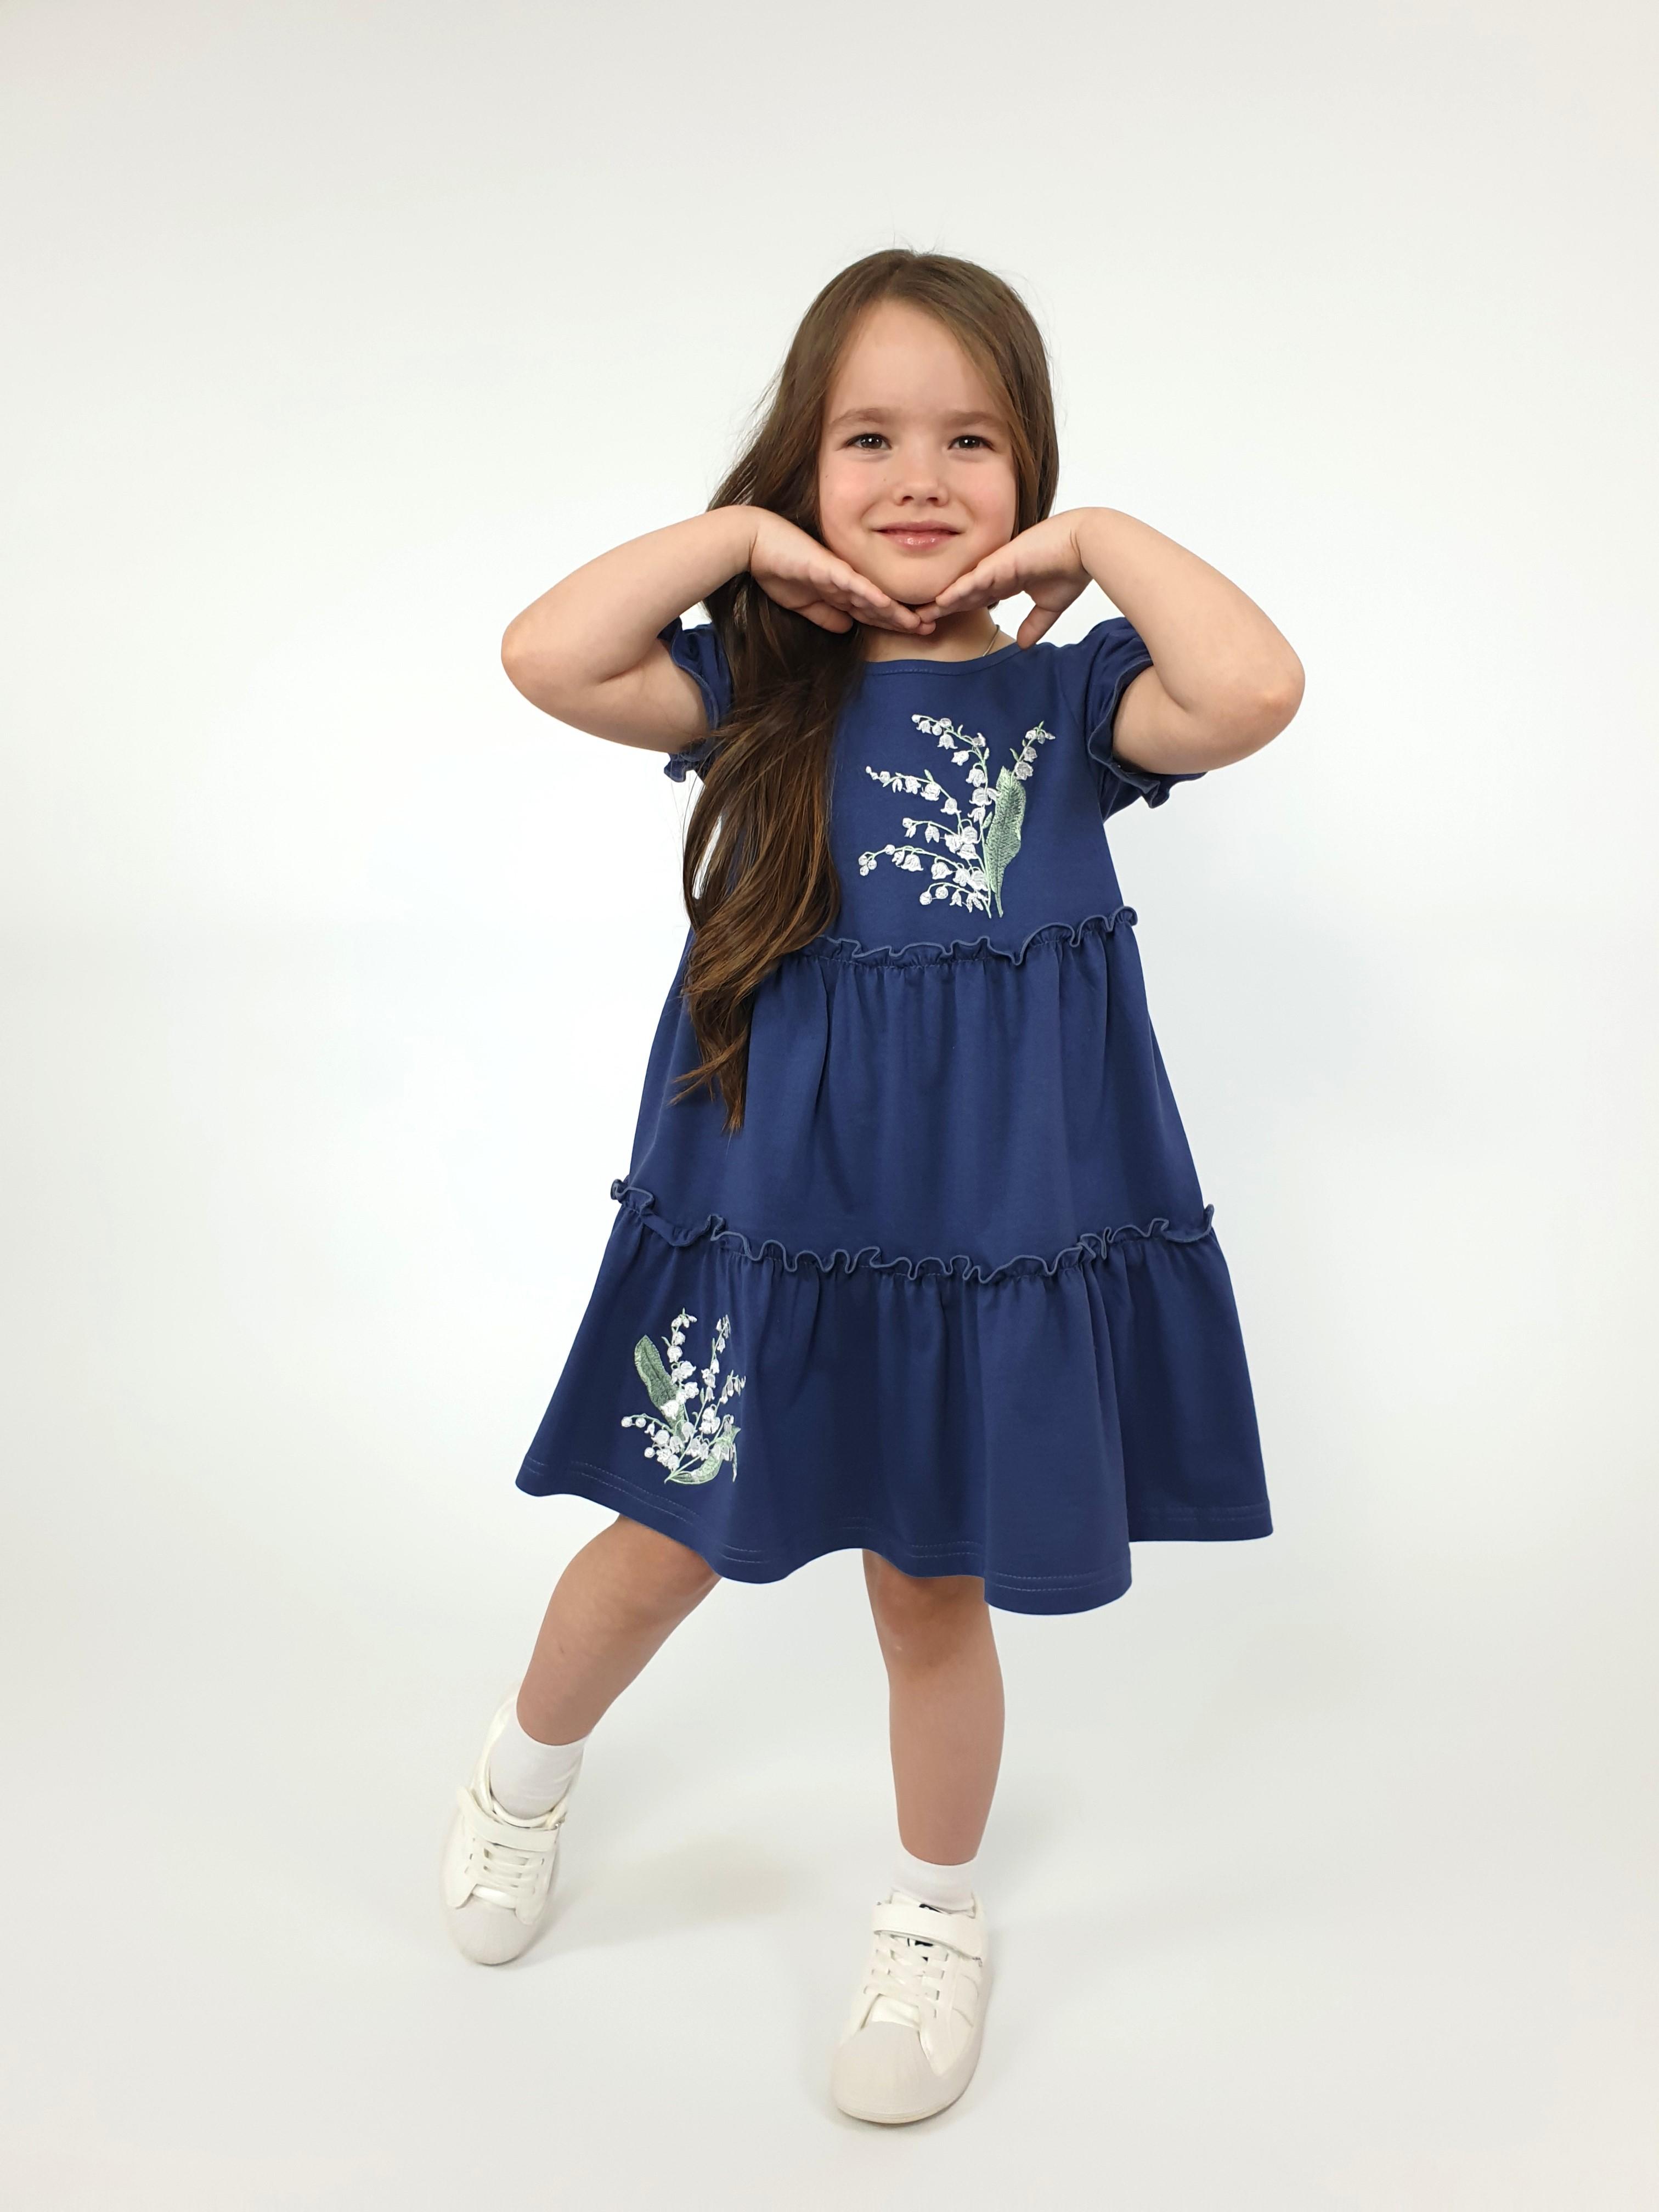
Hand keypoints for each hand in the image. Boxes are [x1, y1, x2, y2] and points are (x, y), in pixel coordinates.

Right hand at [743, 509, 923, 635]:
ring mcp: (839, 572)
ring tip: (919, 623)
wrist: (755, 542)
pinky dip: (869, 595)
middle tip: (933, 627)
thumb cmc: (777, 568)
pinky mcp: (827, 567)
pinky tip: (887, 606)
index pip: (873, 610)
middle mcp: (846, 580)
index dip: (895, 622)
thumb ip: (825, 615)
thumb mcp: (803, 603)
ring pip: (873, 596)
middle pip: (881, 604)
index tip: (918, 631)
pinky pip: (852, 583)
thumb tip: (846, 628)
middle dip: (905, 618)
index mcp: (842, 589)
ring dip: (895, 612)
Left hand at [917, 512, 1091, 647]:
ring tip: (917, 616)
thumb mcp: (1049, 606)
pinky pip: (973, 579)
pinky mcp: (1000, 561)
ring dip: (940, 602)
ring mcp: (995, 566)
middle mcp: (996, 573)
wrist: (1084, 544)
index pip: (973, 599)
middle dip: (938, 608)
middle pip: (960, 594)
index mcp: (1005, 581)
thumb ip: (1034, 625)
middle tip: (914, 621)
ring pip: (961, 587)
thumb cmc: (1071, 567)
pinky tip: (939, 602)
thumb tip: (1024, 646)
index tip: (937, 624)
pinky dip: (956, 591)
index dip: (955, 611)